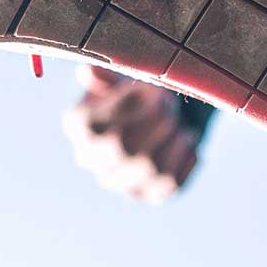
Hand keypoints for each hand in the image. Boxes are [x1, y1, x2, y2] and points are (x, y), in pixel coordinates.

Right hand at [61, 67, 201, 203]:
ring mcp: (118, 181)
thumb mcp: (123, 77)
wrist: (161, 117)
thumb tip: (89, 72)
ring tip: (179, 122)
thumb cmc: (137, 93)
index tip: (145, 87)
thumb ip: (108, 76)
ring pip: (148, 167)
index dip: (121, 103)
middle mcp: (91, 159)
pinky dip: (184, 156)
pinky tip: (187, 138)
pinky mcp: (147, 193)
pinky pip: (170, 182)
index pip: (89, 122)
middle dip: (153, 120)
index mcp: (79, 125)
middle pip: (121, 147)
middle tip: (170, 103)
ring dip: (171, 138)